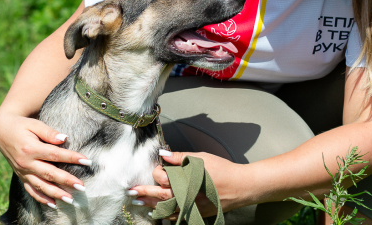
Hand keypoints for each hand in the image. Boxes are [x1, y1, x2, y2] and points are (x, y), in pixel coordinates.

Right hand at [0, 113, 90, 206]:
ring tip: (70, 200)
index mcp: (30, 148)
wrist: (2, 131)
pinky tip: (53, 204)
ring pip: (41, 186)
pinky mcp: (21, 176)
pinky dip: (41, 198)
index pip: (55, 155)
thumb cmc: (21, 126)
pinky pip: (31, 190)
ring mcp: (23, 171)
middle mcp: (26, 162)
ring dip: (56, 194)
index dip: (71, 158)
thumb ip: (49, 132)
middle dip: (66, 181)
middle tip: (81, 187)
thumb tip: (64, 139)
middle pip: (49, 173)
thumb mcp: (34, 124)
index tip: (87, 161)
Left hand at [128, 150, 251, 218]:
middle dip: (144, 193)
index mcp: (186, 182)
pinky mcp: (197, 214)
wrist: (241, 187)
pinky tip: (158, 212)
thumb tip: (163, 154)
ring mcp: (191, 208)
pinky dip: (165, 214)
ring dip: (151, 205)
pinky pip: (177, 217)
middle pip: (161, 196)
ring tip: (139, 202)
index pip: (164, 179)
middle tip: (131, 192)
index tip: (156, 169)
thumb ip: (181, 158)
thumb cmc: (223, 170)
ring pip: (166, 209)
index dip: (158, 172)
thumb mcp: (202, 159)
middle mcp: (187, 197)